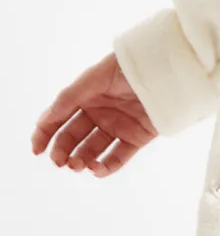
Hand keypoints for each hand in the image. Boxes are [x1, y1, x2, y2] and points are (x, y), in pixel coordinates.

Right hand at [30, 52, 157, 175]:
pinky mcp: (136, 138)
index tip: (37, 150)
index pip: (59, 119)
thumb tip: (45, 121)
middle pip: (73, 138)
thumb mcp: (94, 78)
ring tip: (77, 164)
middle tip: (59, 161)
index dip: (45, 134)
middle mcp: (99, 114)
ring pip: (92, 151)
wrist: (166, 68)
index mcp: (85, 98)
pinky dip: (105, 168)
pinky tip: (96, 168)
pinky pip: (117, 158)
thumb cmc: (129, 66)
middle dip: (62, 151)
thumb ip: (69, 98)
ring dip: (81, 161)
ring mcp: (117, 127)